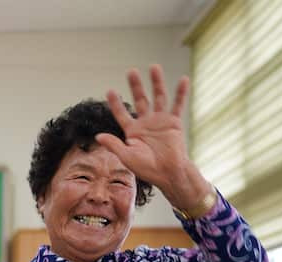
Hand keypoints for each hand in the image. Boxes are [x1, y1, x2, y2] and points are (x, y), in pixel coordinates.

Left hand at [96, 65, 211, 210]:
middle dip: (136, 86)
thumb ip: (114, 145)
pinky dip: (181, 93)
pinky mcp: (174, 123)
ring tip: (154, 67)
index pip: (121, 114)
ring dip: (156, 83)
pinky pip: (178, 105)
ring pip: (158, 97)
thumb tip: (98, 136)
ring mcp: (160, 121)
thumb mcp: (127, 157)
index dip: (116, 103)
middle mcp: (146, 123)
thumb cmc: (147, 169)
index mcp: (132, 131)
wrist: (168, 174)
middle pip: (140, 100)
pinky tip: (183, 79)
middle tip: (131, 71)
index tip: (109, 90)